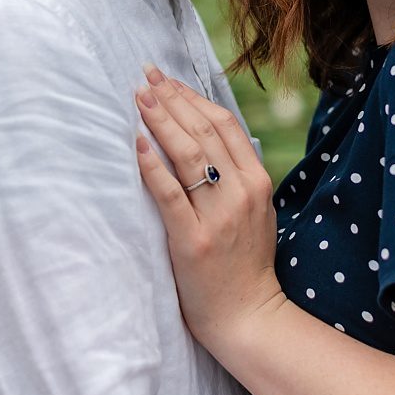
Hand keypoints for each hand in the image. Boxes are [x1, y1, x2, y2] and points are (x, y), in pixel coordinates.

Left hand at [133, 68, 284, 349]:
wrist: (247, 315)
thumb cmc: (245, 265)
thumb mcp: (255, 213)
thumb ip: (238, 179)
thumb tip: (205, 140)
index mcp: (257, 183)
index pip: (225, 126)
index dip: (194, 98)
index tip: (168, 81)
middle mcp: (241, 194)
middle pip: (204, 132)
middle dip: (172, 100)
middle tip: (145, 78)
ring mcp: (219, 217)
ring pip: (187, 155)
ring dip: (160, 121)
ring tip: (138, 99)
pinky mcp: (193, 240)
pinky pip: (169, 193)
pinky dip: (152, 165)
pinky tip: (137, 143)